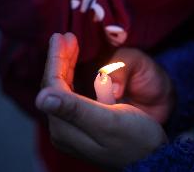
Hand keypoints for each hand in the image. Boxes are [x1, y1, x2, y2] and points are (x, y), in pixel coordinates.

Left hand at [36, 33, 166, 167]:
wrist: (152, 157)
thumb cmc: (136, 138)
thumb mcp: (108, 122)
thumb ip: (74, 109)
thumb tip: (41, 97)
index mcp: (66, 128)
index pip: (52, 87)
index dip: (56, 60)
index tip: (60, 36)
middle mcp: (63, 129)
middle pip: (55, 87)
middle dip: (60, 60)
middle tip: (65, 36)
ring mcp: (71, 128)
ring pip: (62, 89)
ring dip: (65, 65)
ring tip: (70, 44)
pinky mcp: (82, 125)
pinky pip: (71, 95)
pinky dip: (72, 77)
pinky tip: (74, 65)